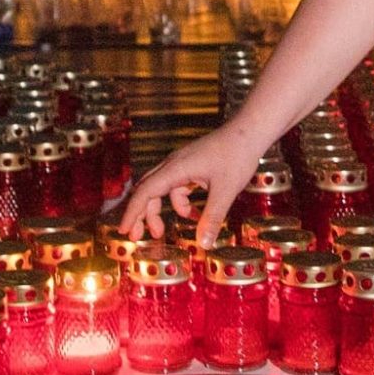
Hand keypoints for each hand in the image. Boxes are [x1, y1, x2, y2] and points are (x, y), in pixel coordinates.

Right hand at [119, 120, 272, 249]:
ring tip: (161, 231)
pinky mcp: (192, 165)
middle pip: (147, 190)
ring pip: (161, 190)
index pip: (145, 192)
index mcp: (176, 168)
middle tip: (135, 236)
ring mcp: (182, 164)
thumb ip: (213, 217)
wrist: (250, 131)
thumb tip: (203, 243)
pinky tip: (193, 215)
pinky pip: (177, 187)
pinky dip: (180, 203)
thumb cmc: (237, 154)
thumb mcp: (225, 190)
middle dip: (140, 214)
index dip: (133, 212)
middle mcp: (174, 165)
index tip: (124, 230)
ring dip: (159, 210)